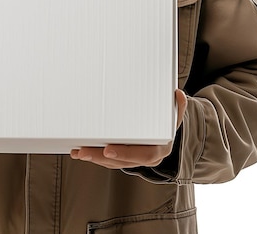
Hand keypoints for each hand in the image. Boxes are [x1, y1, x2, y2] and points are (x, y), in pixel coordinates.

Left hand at [69, 89, 187, 168]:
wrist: (166, 133)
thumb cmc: (167, 121)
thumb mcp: (174, 114)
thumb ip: (177, 106)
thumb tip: (178, 94)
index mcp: (160, 147)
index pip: (144, 154)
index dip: (126, 153)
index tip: (108, 150)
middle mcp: (147, 157)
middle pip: (122, 161)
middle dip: (101, 157)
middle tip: (84, 151)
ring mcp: (135, 159)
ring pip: (113, 163)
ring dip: (94, 157)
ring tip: (78, 151)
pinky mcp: (125, 158)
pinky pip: (109, 161)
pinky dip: (94, 156)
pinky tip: (80, 151)